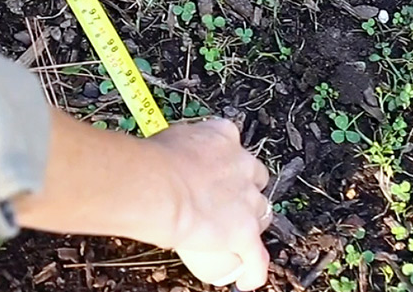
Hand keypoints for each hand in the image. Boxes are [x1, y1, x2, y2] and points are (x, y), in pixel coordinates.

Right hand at [152, 120, 271, 289]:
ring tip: (235, 237)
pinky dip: (253, 270)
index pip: (235, 147)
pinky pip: (256, 257)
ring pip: (261, 214)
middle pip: (256, 180)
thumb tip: (157, 161)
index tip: (218, 170)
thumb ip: (172, 149)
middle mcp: (241, 166)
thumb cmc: (151, 162)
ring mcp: (246, 200)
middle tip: (226, 204)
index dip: (228, 162)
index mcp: (223, 136)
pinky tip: (246, 280)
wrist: (155, 186)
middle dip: (244, 192)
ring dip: (250, 225)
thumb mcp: (166, 140)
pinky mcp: (244, 231)